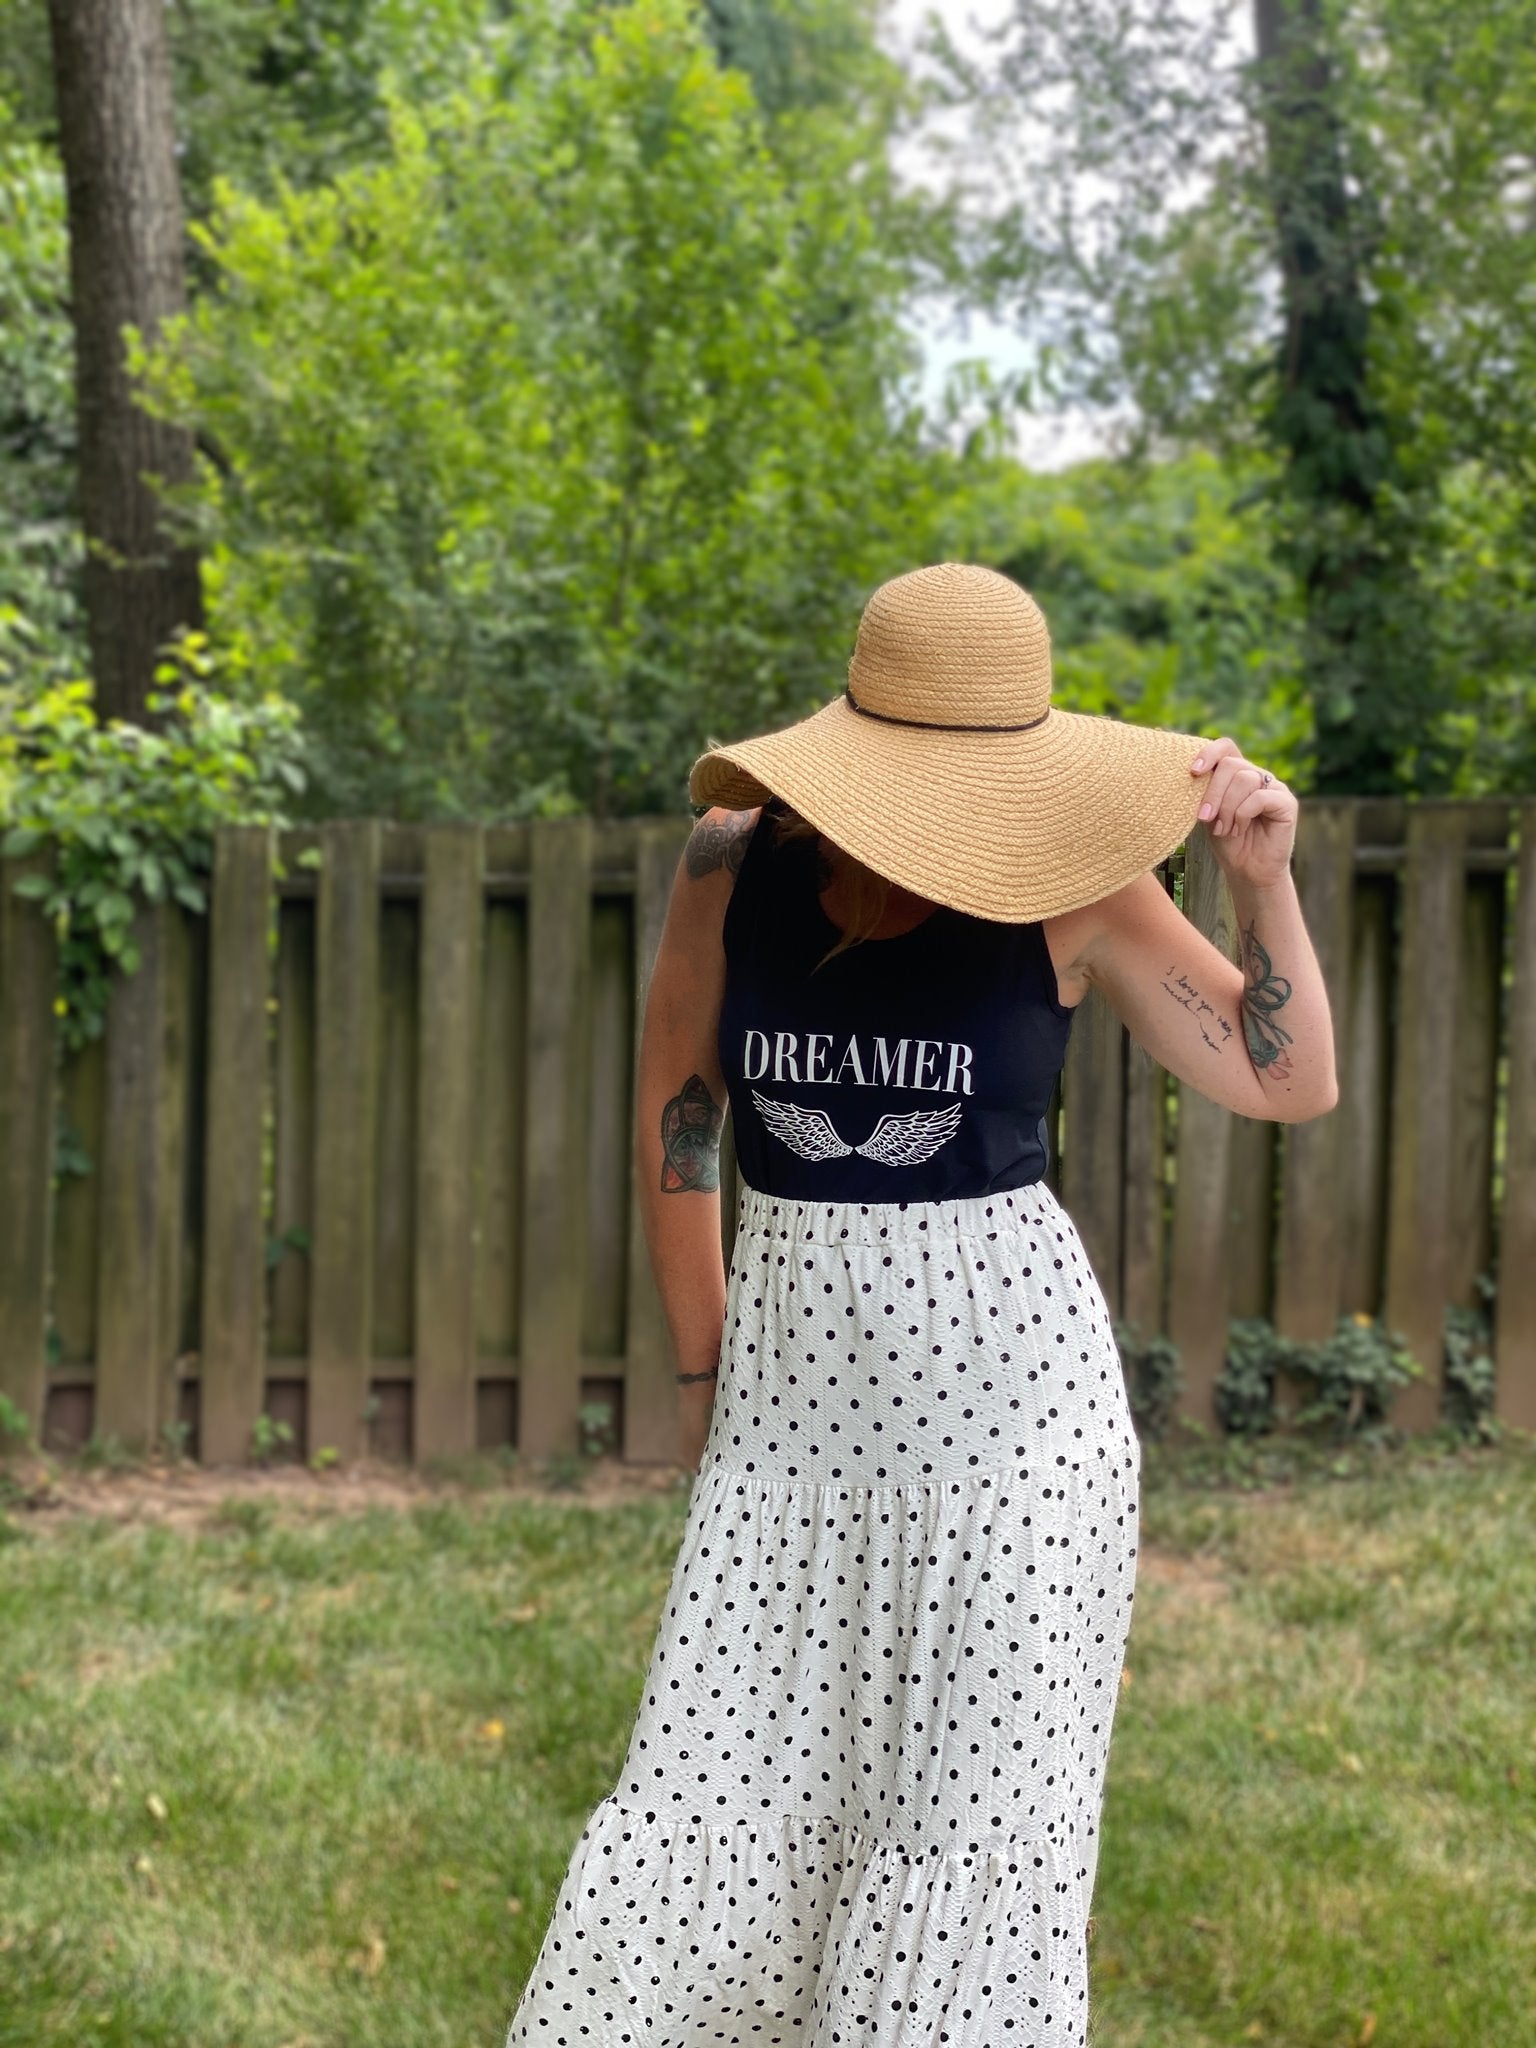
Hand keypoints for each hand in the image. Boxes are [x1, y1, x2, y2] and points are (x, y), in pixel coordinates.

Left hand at [1189, 736, 1297, 890]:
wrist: (1248, 871)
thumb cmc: (1227, 842)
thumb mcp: (1209, 814)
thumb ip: (1206, 791)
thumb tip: (1194, 772)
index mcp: (1238, 774)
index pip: (1226, 747)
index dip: (1209, 753)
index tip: (1193, 772)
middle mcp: (1257, 776)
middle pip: (1231, 764)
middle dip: (1213, 792)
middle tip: (1204, 818)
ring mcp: (1274, 787)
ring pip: (1244, 779)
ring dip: (1227, 807)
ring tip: (1224, 829)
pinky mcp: (1287, 802)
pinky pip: (1259, 796)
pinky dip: (1242, 814)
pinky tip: (1238, 829)